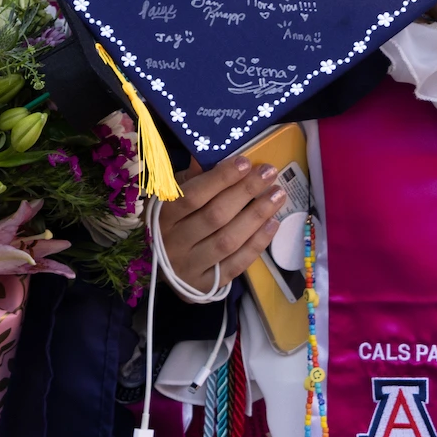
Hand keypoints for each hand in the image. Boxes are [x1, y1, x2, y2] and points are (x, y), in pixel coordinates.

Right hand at [156, 158, 286, 294]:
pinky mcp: (204, 285)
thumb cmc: (168, 222)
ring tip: (278, 195)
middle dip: (246, 192)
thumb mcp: (170, 195)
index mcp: (161, 217)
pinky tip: (273, 223)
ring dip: (257, 216)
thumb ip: (191, 177)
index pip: (193, 196)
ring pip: (228, 240)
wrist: (158, 265)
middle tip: (270, 173)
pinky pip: (236, 264)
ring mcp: (188, 266)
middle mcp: (172, 243)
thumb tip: (210, 150)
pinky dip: (257, 244)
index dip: (221, 179)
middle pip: (215, 216)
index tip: (246, 162)